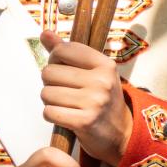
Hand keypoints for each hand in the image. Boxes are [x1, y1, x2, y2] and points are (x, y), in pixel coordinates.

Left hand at [38, 31, 132, 166]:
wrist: (121, 133)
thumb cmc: (102, 99)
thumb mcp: (93, 72)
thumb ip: (67, 52)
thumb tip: (44, 33)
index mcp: (105, 64)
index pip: (63, 50)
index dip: (55, 60)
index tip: (65, 69)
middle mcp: (102, 81)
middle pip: (49, 72)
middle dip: (51, 83)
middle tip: (67, 92)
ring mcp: (94, 101)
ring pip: (46, 93)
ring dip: (51, 101)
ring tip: (67, 105)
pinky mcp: (84, 121)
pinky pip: (49, 112)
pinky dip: (52, 116)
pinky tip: (66, 117)